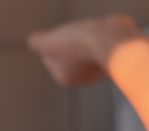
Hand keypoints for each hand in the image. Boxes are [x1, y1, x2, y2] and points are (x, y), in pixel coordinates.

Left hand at [27, 15, 144, 86]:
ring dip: (84, 39)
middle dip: (69, 42)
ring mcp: (100, 69)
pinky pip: (102, 45)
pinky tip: (101, 34)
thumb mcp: (48, 41)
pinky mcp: (114, 58)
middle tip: (75, 35)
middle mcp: (83, 79)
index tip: (59, 37)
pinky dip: (100, 38)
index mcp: (65, 78)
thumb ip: (37, 43)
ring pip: (84, 49)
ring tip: (89, 33)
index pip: (50, 56)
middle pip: (68, 54)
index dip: (52, 42)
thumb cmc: (80, 43)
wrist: (112, 39)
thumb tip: (34, 41)